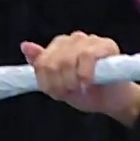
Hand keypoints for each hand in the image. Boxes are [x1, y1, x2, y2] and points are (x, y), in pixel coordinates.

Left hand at [20, 31, 139, 121]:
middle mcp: (72, 39)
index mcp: (59, 46)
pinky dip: (84, 74)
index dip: (45, 82)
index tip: (55, 94)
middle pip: (52, 62)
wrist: (115, 101)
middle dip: (58, 84)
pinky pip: (87, 56)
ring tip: (78, 90)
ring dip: (70, 81)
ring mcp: (89, 40)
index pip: (41, 62)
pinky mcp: (105, 45)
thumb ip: (41, 66)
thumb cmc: (87, 92)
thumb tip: (24, 45)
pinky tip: (87, 84)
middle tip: (68, 94)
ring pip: (67, 59)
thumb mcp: (59, 84)